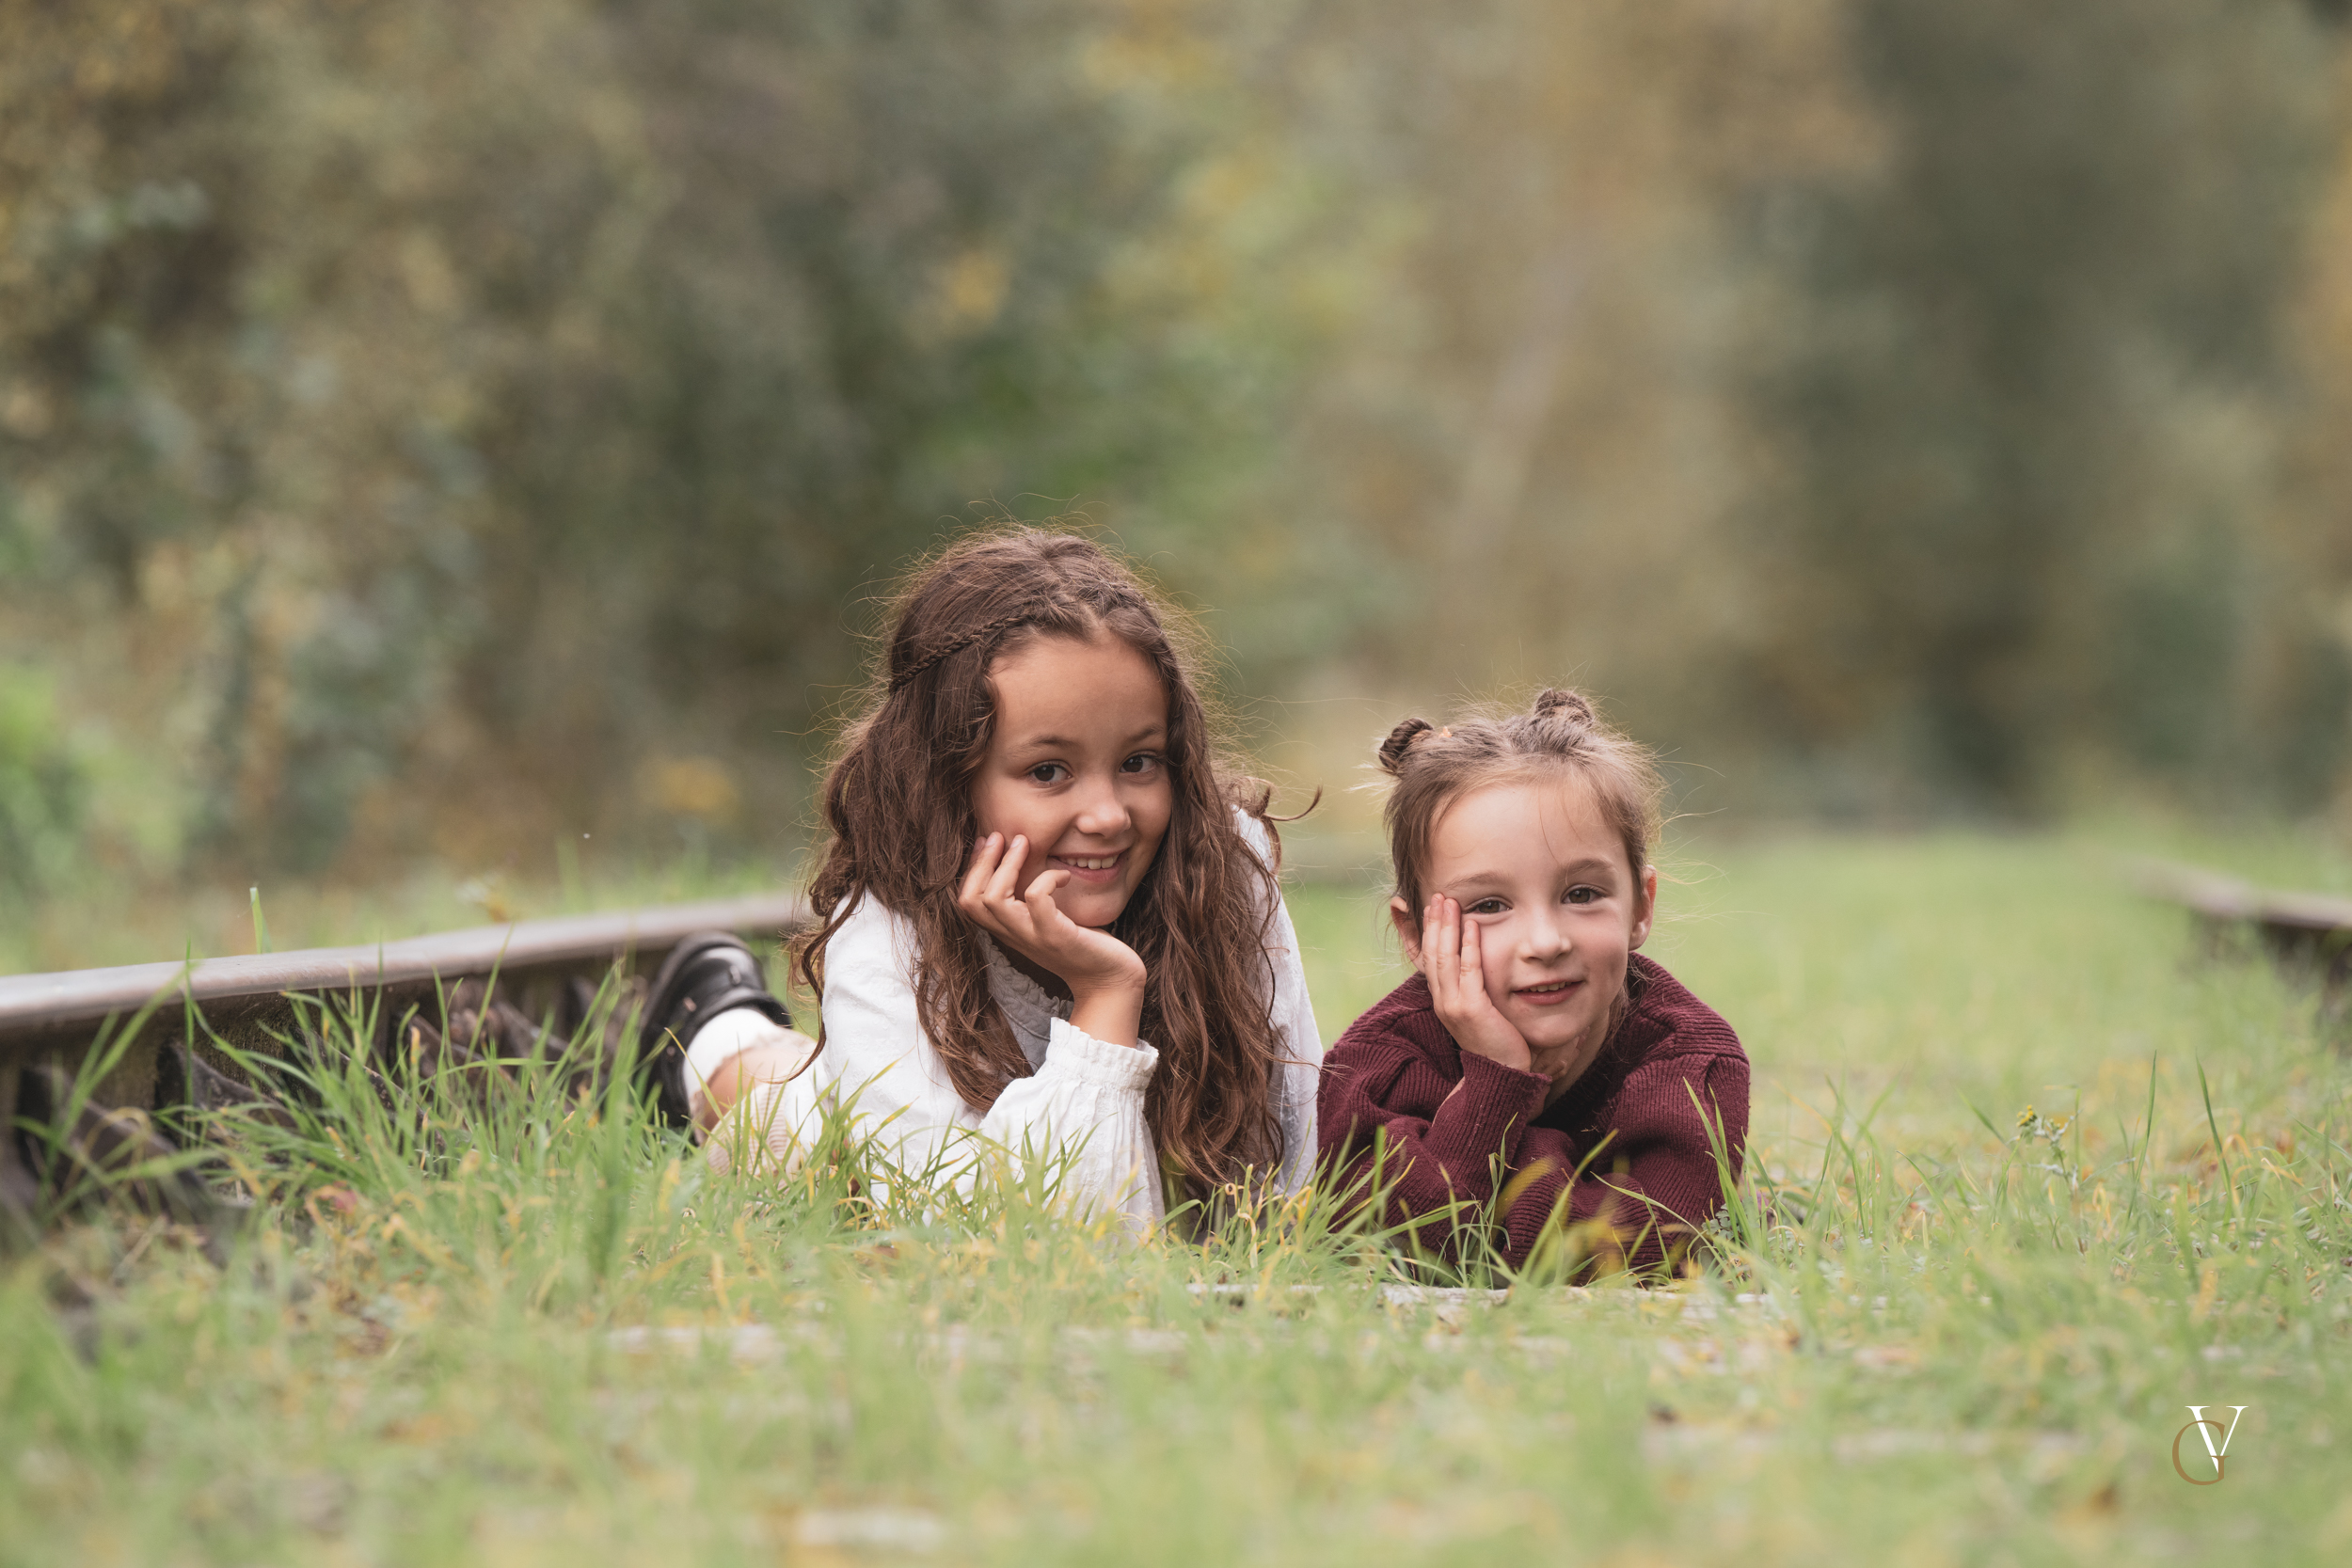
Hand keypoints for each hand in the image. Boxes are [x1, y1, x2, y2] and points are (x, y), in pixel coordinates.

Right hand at [956, 832, 1146, 1045]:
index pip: (968, 903)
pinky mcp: (1056, 935)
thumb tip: (1029, 862)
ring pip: (994, 899)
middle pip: (971, 900)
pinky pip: (1036, 898)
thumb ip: (1034, 901)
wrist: (1110, 982)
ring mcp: (1033, 937)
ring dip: (1008, 864)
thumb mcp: (1051, 920)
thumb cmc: (1085, 946)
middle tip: (1001, 836)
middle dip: (981, 862)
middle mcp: (1014, 936)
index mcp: (1009, 932)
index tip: (987, 842)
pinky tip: (1064, 876)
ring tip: (1025, 844)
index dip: (972, 870)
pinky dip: (1047, 877)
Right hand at [1420, 894, 1531, 1073]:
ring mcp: (1453, 1005)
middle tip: (1438, 896)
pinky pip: (1468, 970)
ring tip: (1450, 902)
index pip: (1426, 960)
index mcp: (1441, 1000)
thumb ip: (1474, 987)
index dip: (1424, 932)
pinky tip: (1472, 925)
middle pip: (1431, 953)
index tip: (1424, 908)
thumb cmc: (1496, 1041)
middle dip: (1434, 922)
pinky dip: (1469, 945)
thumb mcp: (1479, 1011)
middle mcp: (1441, 1001)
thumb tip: (1477, 967)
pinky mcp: (1470, 1009)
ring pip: (1444, 958)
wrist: (1501, 1073)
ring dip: (1447, 927)